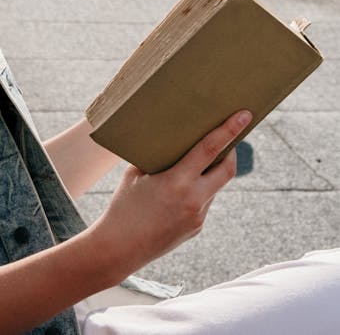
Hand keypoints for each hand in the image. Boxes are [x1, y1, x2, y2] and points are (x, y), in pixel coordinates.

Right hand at [90, 110, 251, 281]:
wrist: (118, 249)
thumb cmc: (123, 205)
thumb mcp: (136, 174)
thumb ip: (157, 157)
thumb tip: (171, 139)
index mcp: (177, 182)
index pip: (210, 149)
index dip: (229, 130)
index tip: (244, 115)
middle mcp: (193, 200)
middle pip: (227, 170)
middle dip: (231, 151)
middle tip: (228, 136)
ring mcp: (197, 217)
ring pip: (214, 186)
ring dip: (211, 171)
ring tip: (196, 160)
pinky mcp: (196, 228)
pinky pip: (204, 202)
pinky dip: (198, 189)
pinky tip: (181, 188)